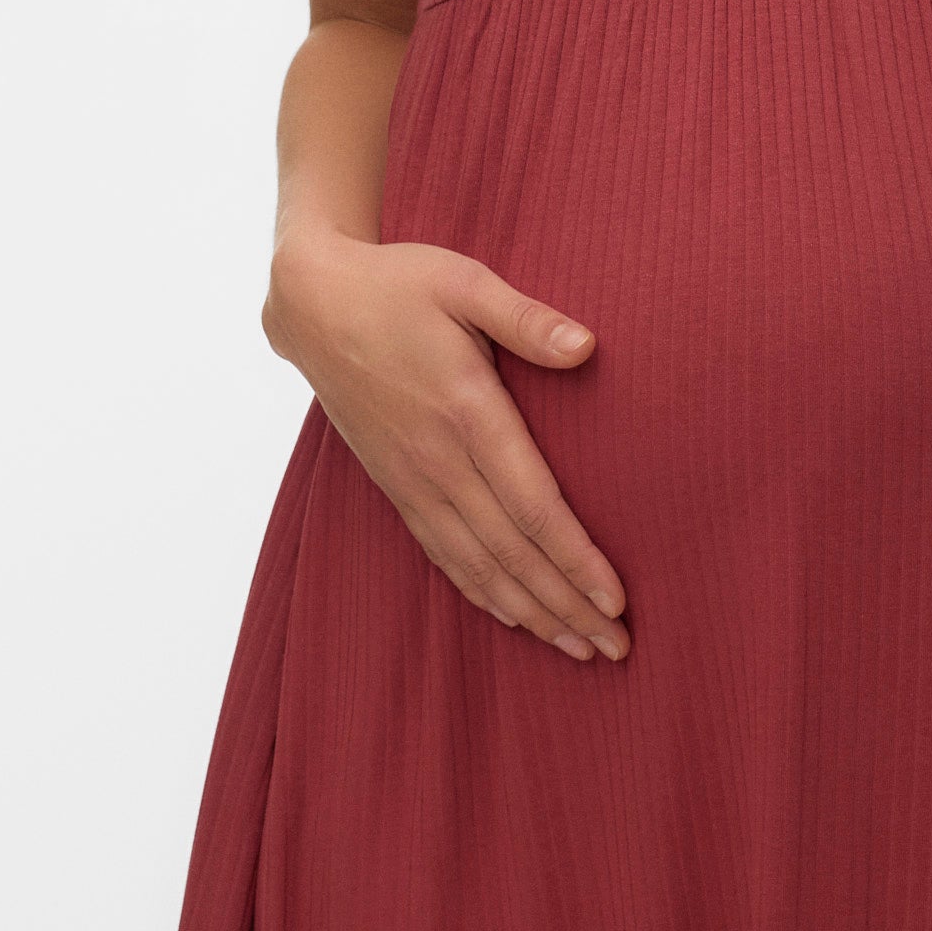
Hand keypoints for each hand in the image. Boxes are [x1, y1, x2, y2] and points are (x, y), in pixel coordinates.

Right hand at [264, 232, 630, 663]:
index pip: (532, 506)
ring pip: (478, 565)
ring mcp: (412, 479)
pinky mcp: (396, 485)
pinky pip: (443, 554)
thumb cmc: (398, 285)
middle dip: (567, 606)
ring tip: (580, 648)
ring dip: (532, 612)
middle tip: (618, 647)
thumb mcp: (464, 282)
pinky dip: (482, 592)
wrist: (313, 304)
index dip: (575, 559)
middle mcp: (438, 460)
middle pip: (512, 552)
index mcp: (465, 411)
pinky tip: (515, 616)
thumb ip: (526, 318)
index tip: (616, 599)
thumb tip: (587, 347)